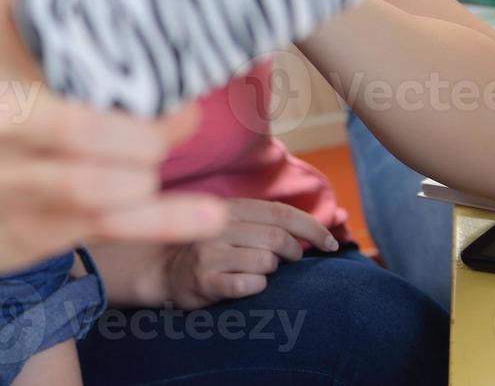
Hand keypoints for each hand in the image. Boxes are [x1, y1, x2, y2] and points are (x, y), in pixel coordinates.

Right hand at [0, 0, 227, 275]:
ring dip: (148, 175)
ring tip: (157, 162)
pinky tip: (207, 212)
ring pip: (101, 181)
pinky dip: (167, 219)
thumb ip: (60, 29)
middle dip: (151, 128)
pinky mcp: (34, 227)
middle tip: (181, 115)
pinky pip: (110, 223)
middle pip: (82, 123)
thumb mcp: (5, 67)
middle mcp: (1, 117)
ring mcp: (15, 177)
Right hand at [160, 198, 338, 308]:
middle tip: (292, 260)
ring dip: (272, 271)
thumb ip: (264, 221)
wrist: (164, 270)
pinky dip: (258, 286)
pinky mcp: (205, 280)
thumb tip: (314, 229)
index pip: (281, 213)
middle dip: (294, 252)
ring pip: (265, 262)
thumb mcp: (232, 224)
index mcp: (229, 208)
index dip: (312, 228)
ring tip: (260, 272)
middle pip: (277, 238)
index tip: (330, 243)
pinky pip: (249, 284)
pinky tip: (248, 285)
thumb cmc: (210, 249)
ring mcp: (210, 253)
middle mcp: (218, 226)